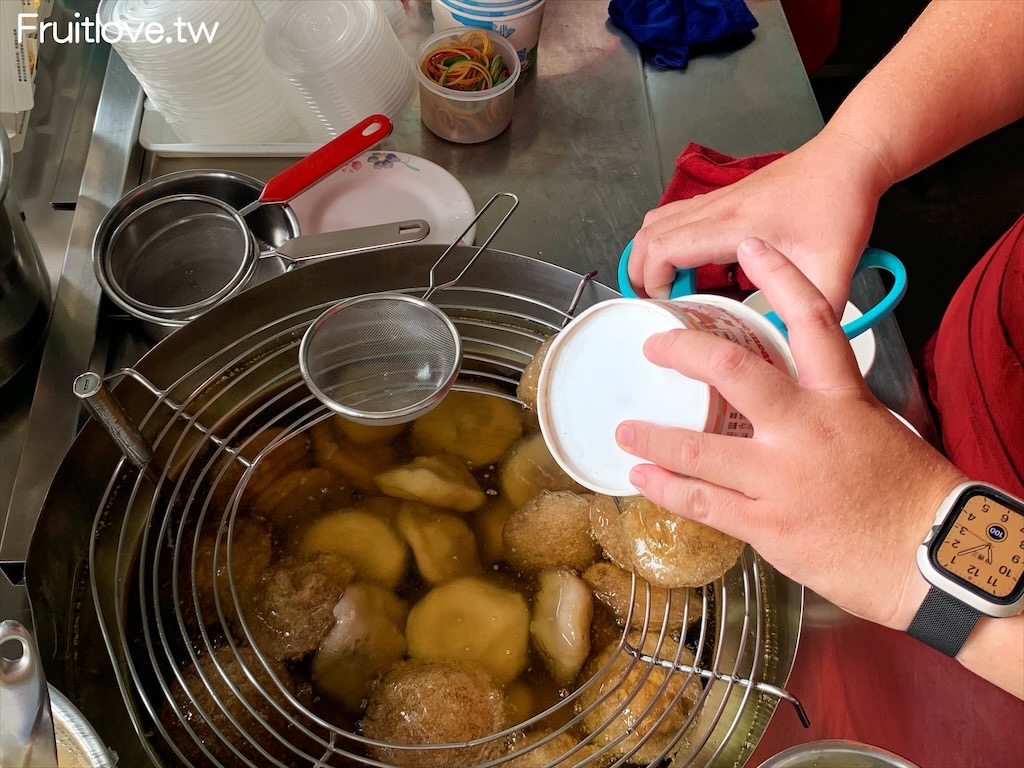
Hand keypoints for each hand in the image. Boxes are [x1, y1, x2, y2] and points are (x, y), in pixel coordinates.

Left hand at [615, 238, 965, 628]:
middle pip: (732, 371)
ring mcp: (781, 478)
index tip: (751, 246)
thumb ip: (830, 407)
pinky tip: (642, 479)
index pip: (811, 320)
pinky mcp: (768, 525)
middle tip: (654, 347)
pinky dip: (666, 489)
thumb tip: (791, 400)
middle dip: (684, 352)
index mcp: (840, 398)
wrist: (933, 559)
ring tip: (625, 432)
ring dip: (652, 437)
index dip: (780, 276)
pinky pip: (702, 503)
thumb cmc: (913, 495)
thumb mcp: (879, 429)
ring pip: (697, 448)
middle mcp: (805, 429)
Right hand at [626, 133, 888, 313]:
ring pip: (655, 221)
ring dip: (648, 255)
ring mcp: (716, 199)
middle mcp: (716, 207)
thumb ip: (813, 311)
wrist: (849, 158)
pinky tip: (687, 266)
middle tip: (656, 306)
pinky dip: (665, 242)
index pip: (664, 248)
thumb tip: (798, 348)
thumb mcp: (834, 268)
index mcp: (734, 225)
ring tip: (663, 289)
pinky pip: (674, 216)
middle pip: (648, 234)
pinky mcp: (723, 197)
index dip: (653, 283)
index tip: (671, 310)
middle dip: (640, 273)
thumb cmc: (839, 205)